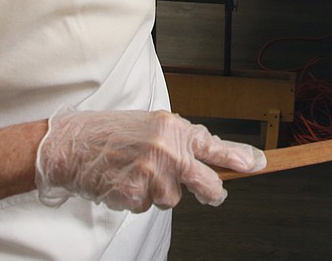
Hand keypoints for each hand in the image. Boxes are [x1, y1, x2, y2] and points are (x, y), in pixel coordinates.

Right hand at [35, 108, 265, 211]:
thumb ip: (181, 140)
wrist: (73, 144)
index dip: (239, 158)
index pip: (215, 146)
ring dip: (159, 192)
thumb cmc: (112, 133)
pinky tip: (124, 181)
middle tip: (215, 194)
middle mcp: (168, 150)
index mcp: (174, 128)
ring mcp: (152, 173)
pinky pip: (147, 207)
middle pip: (206, 183)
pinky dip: (137, 199)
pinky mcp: (135, 194)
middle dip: (213, 192)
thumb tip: (210, 155)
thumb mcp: (153, 125)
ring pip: (172, 199)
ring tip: (137, 172)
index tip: (258, 164)